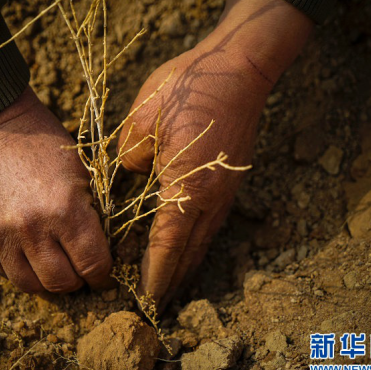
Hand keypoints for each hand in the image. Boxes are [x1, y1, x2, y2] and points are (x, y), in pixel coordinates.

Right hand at [0, 87, 112, 292]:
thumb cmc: (42, 144)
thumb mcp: (80, 173)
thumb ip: (90, 216)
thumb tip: (98, 252)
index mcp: (65, 210)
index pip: (93, 265)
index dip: (102, 275)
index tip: (102, 275)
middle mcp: (31, 229)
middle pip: (61, 283)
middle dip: (76, 281)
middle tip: (78, 271)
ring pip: (29, 284)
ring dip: (45, 280)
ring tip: (51, 266)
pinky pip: (1, 270)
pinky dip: (17, 267)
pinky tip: (25, 250)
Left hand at [118, 0, 313, 305]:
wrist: (239, 66)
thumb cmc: (189, 88)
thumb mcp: (142, 121)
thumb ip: (131, 158)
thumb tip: (134, 174)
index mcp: (187, 186)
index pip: (167, 244)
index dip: (155, 272)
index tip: (146, 296)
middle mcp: (212, 197)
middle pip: (190, 251)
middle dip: (172, 279)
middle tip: (155, 302)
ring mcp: (226, 190)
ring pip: (204, 239)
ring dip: (187, 264)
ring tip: (171, 284)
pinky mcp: (231, 180)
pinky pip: (212, 222)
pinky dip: (197, 242)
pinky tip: (188, 245)